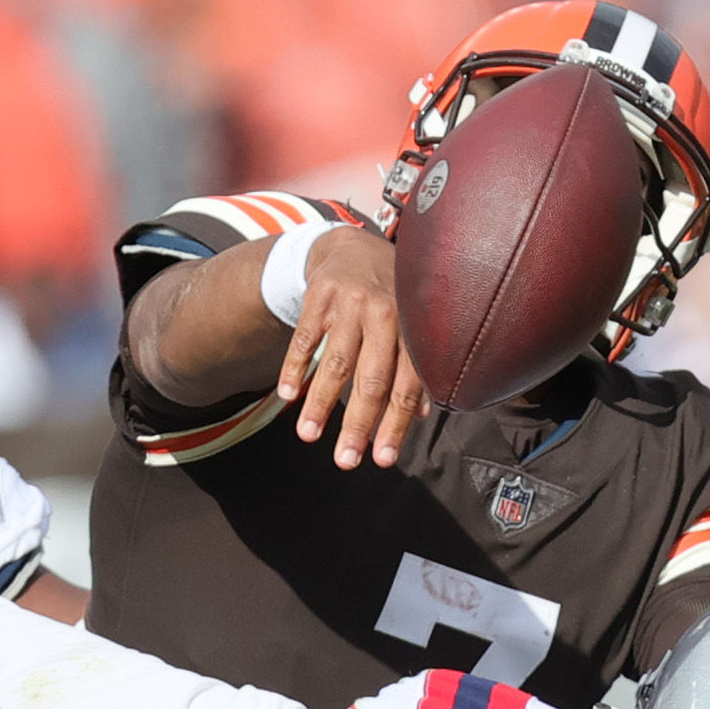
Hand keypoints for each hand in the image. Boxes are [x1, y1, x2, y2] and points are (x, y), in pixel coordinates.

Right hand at [275, 229, 428, 471]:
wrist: (354, 246)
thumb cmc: (389, 299)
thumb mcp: (410, 326)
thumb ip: (415, 369)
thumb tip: (419, 415)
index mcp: (412, 331)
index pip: (404, 388)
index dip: (393, 426)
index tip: (382, 460)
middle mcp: (385, 316)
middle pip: (371, 381)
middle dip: (358, 426)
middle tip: (345, 462)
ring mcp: (351, 305)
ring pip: (336, 363)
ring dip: (320, 404)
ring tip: (308, 436)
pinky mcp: (320, 296)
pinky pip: (305, 338)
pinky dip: (295, 367)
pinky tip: (289, 395)